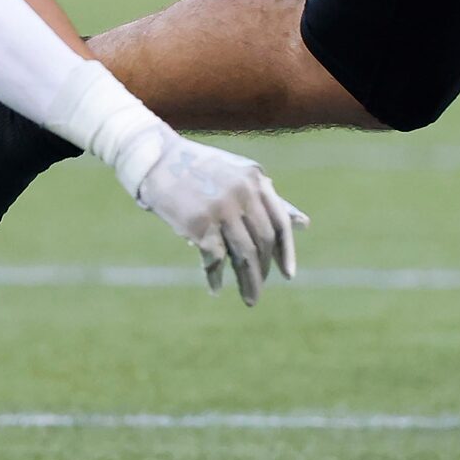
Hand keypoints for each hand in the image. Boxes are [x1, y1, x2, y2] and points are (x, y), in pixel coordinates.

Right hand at [128, 135, 306, 304]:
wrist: (156, 160)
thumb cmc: (200, 170)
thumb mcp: (239, 177)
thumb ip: (269, 199)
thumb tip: (304, 223)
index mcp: (255, 179)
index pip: (280, 221)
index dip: (286, 251)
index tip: (288, 274)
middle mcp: (242, 192)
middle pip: (263, 241)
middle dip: (264, 270)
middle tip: (259, 289)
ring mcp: (221, 208)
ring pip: (244, 254)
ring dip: (249, 281)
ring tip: (251, 299)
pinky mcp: (199, 223)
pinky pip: (216, 259)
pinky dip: (216, 276)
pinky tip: (216, 287)